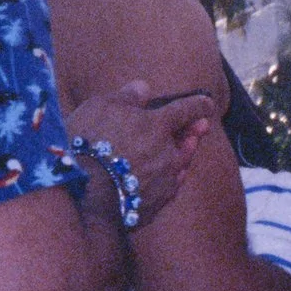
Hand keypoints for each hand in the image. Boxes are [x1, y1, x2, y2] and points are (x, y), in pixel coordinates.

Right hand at [66, 81, 213, 224]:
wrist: (83, 194)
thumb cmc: (87, 143)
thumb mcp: (99, 108)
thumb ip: (126, 96)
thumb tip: (144, 87)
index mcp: (157, 125)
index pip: (185, 110)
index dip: (198, 104)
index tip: (207, 103)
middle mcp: (168, 153)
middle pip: (186, 140)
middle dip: (194, 131)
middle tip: (203, 125)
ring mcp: (165, 180)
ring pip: (180, 164)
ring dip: (185, 153)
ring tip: (189, 146)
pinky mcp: (156, 203)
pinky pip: (170, 187)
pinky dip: (172, 178)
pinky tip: (172, 177)